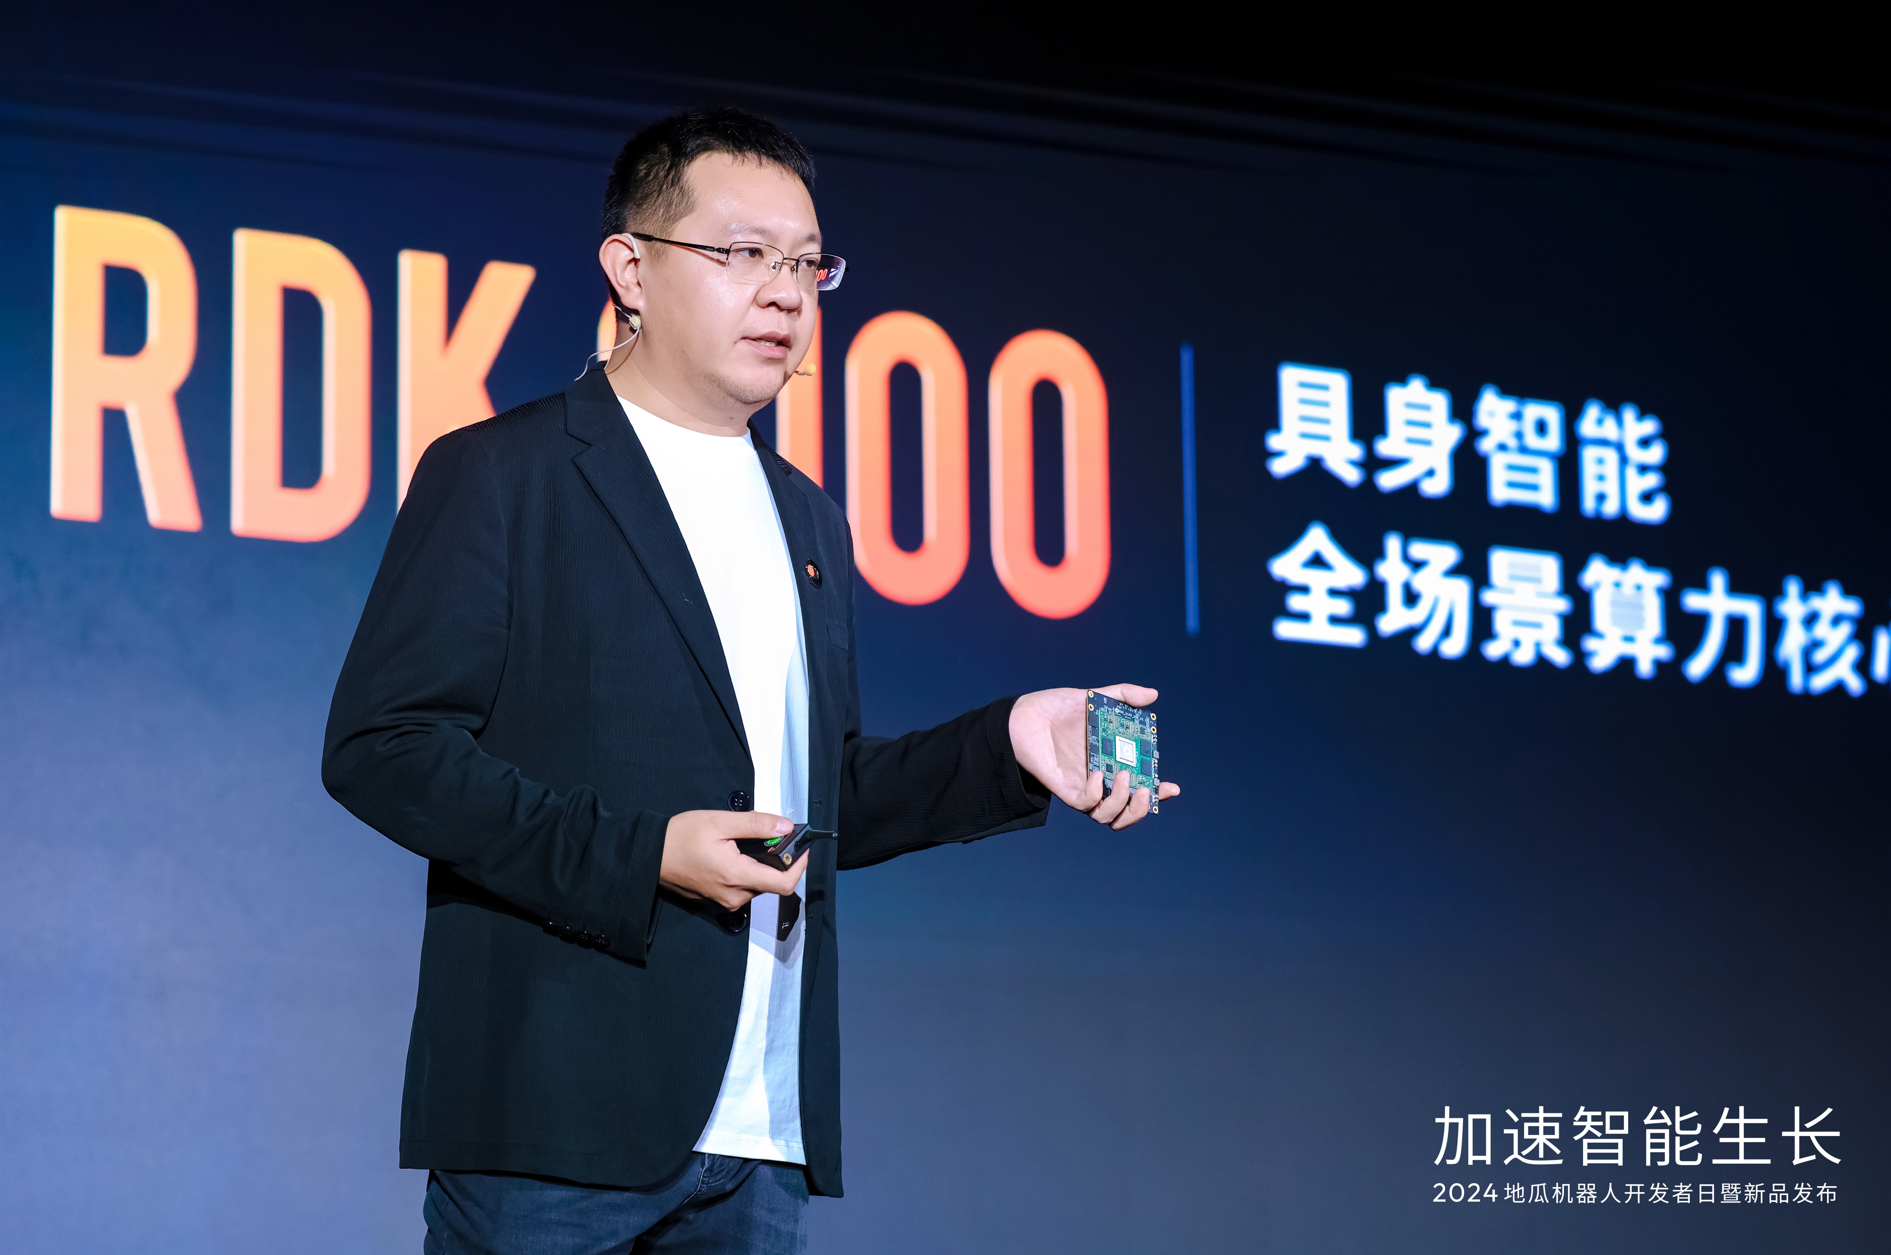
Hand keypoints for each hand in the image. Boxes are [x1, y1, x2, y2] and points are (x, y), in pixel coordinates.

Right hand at [660, 810, 808, 910]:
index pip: (784, 884)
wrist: (649, 855)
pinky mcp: (716, 898)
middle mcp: (734, 895)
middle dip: (777, 861)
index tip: (802, 848)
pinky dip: (745, 871)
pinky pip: (741, 887)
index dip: (799, 866)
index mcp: (737, 876)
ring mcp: (724, 900)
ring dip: (759, 865)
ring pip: (756, 885)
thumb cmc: (680, 837)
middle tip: (769, 836)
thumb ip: (756, 824)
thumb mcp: (721, 822)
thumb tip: (786, 826)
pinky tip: (731, 853)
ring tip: (743, 843)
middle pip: (772, 883)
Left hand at [1009, 683, 1180, 829]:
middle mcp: (1100, 780)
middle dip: (1142, 809)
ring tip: (1124, 776)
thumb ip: (1124, 696)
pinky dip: (1094, 794)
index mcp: (1112, 764)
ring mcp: (1082, 787)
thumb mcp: (1095, 698)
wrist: (1024, 713)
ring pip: (1107, 817)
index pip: (1139, 788)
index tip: (1172, 788)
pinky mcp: (1064, 788)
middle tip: (1147, 789)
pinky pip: (1083, 804)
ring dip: (1121, 802)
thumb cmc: (1058, 709)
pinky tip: (1098, 774)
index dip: (1159, 794)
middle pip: (1126, 813)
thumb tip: (1153, 695)